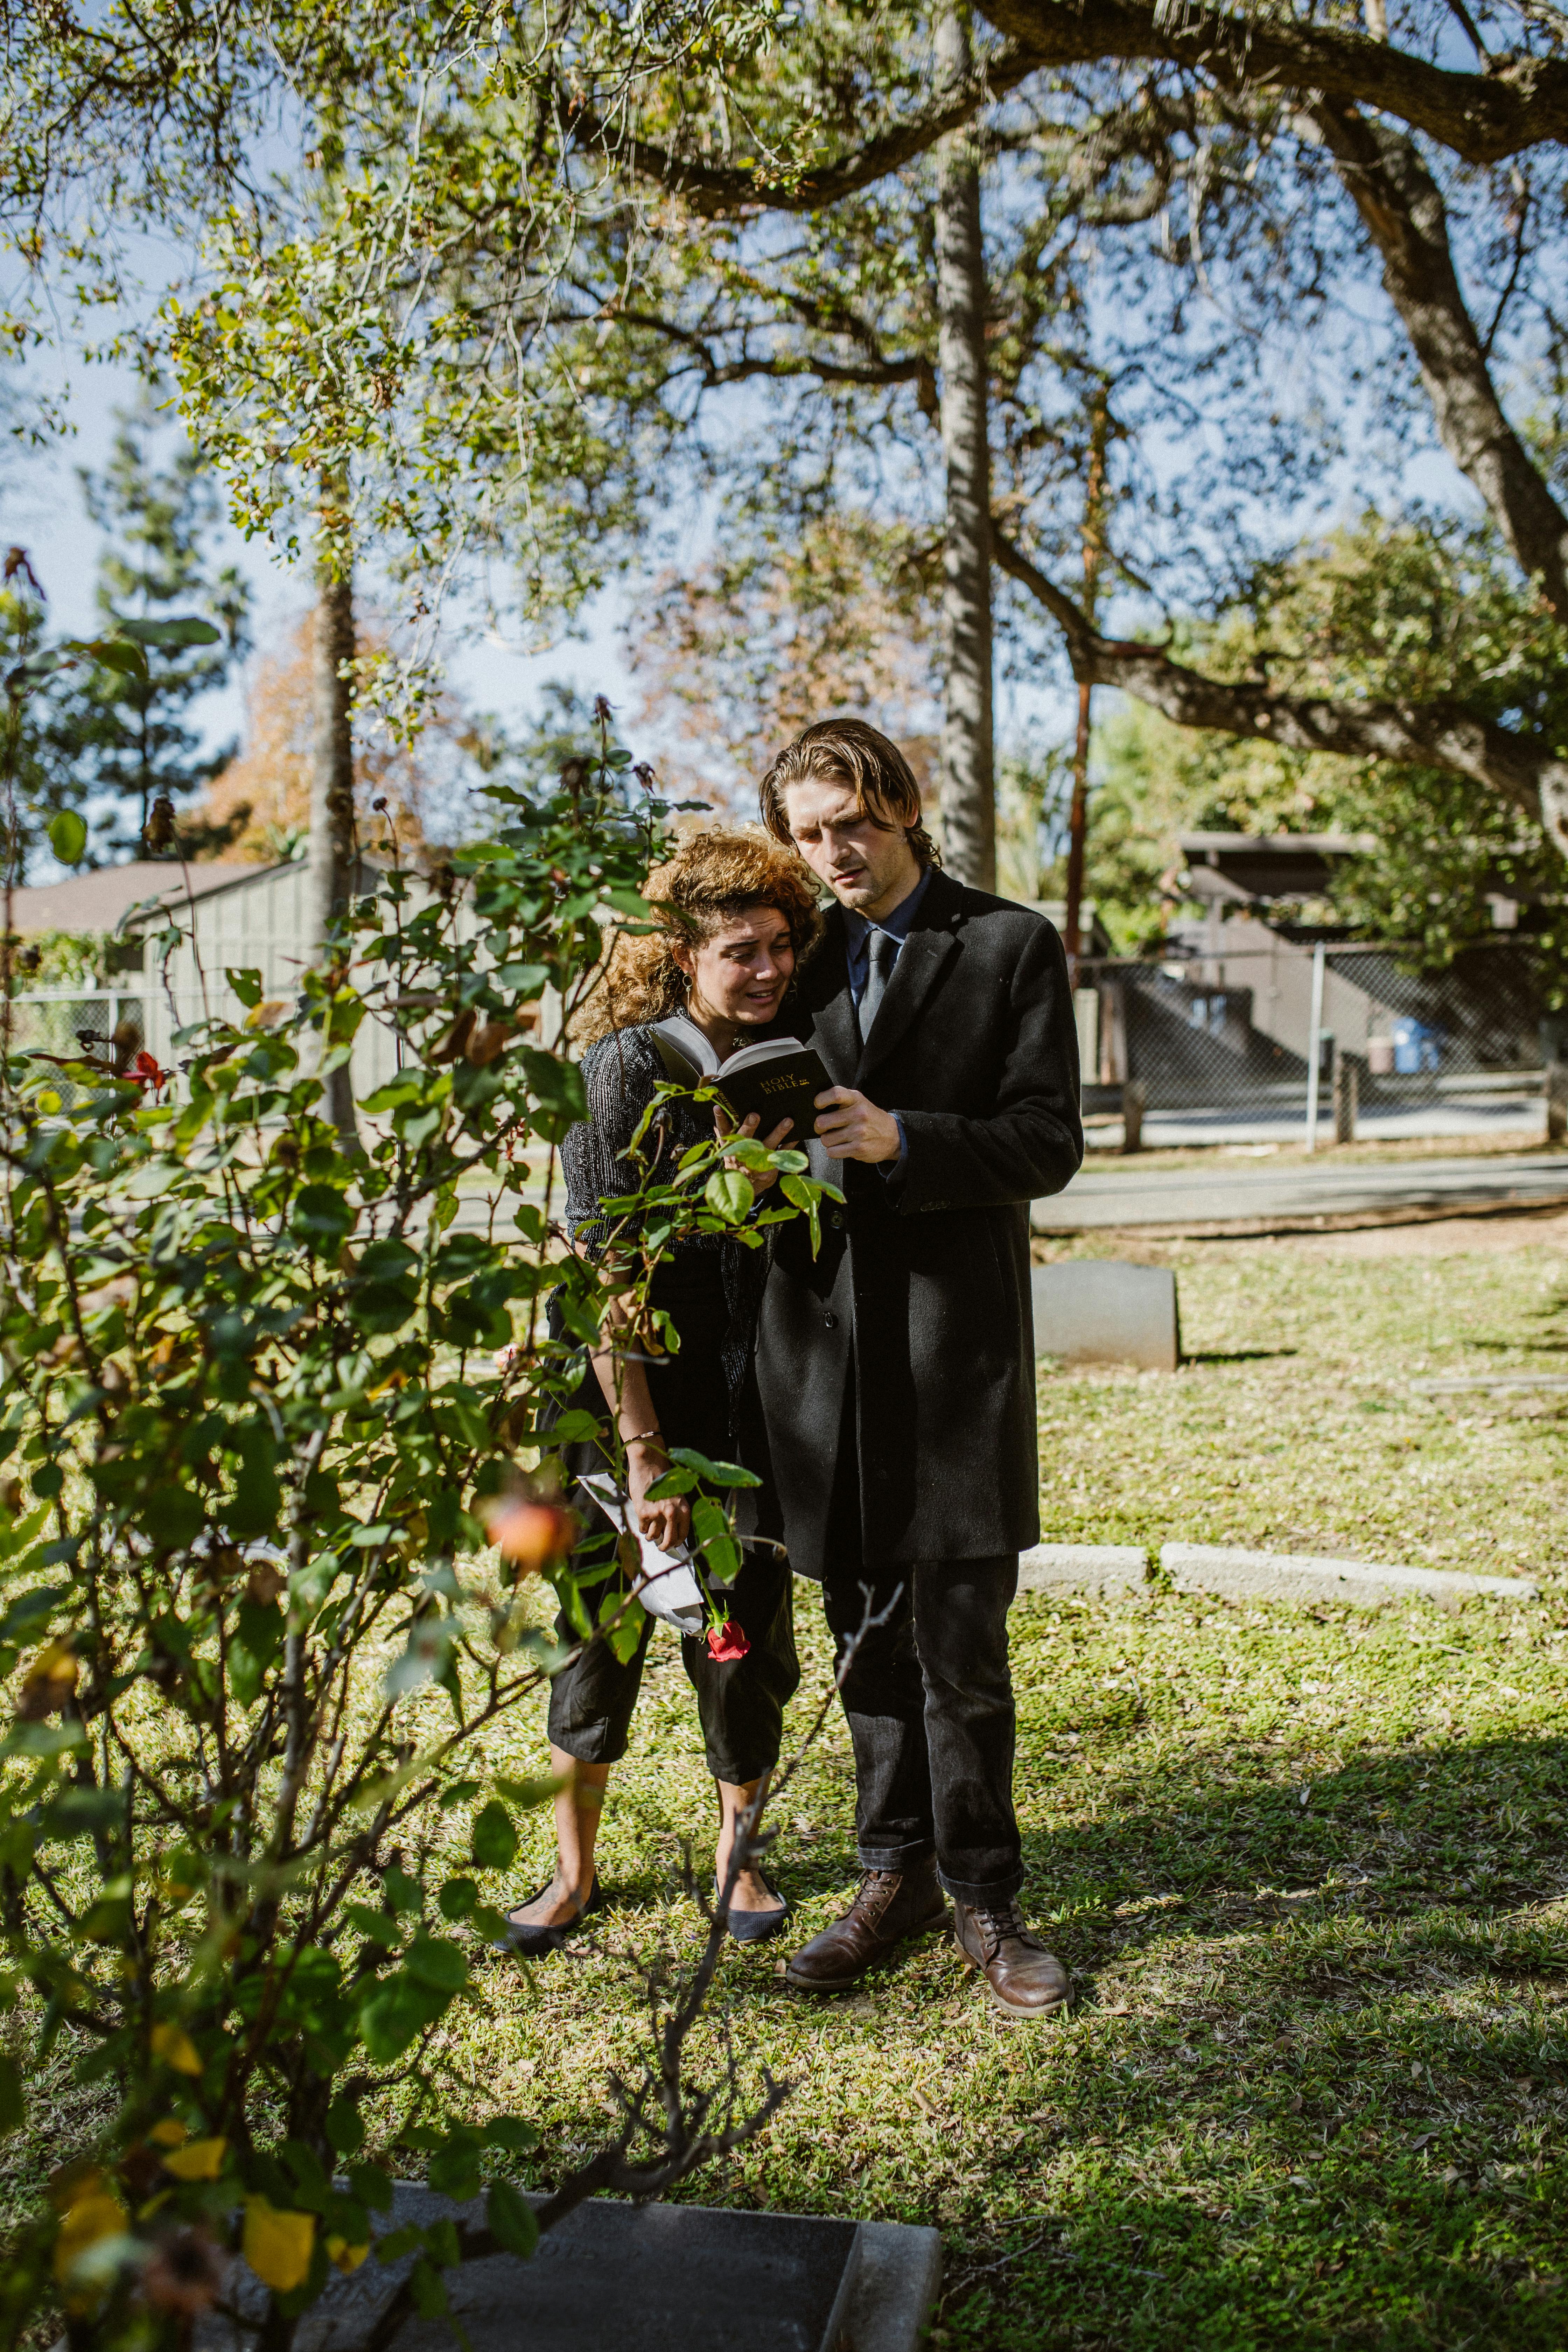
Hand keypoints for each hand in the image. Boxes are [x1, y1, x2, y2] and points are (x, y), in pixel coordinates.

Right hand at [627, 1436, 689, 1551]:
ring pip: (653, 1536)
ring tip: (649, 1528)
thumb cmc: (662, 1477)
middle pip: (669, 1541)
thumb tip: (671, 1531)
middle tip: (661, 1547)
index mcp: (684, 1509)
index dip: (676, 1542)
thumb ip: (676, 1513)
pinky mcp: (643, 1513)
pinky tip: (643, 1518)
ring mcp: (657, 1514)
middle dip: (664, 1547)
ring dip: (650, 1535)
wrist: (649, 1463)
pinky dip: (642, 1527)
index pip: (683, 1535)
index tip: (672, 1543)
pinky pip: (642, 1529)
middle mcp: (672, 1513)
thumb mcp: (676, 1496)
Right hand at [715, 1105, 795, 1194]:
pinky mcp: (769, 1171)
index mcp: (730, 1146)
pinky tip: (797, 1135)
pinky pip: (782, 1155)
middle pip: (745, 1139)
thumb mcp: (728, 1147)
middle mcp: (742, 1155)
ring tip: (788, 1121)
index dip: (720, 1119)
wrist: (746, 1186)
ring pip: (768, 1145)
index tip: (718, 1108)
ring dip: (778, 1133)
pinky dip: (790, 1145)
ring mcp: (756, 1164)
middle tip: (754, 1115)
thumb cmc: (738, 1160)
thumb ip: (725, 1131)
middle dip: (749, 1127)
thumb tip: (717, 1110)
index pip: (723, 1131)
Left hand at [812, 1086, 902, 1163]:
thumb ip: (841, 1101)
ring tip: (837, 1138)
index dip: (821, 1100)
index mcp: (856, 1099)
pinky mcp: (859, 1148)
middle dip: (819, 1127)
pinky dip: (833, 1151)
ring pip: (825, 1139)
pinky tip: (842, 1146)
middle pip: (822, 1122)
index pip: (835, 1094)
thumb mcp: (859, 1102)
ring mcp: (859, 1132)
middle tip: (824, 1128)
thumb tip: (815, 1109)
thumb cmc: (869, 1118)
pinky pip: (832, 1152)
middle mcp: (858, 1114)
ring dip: (828, 1140)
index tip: (818, 1106)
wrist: (893, 1136)